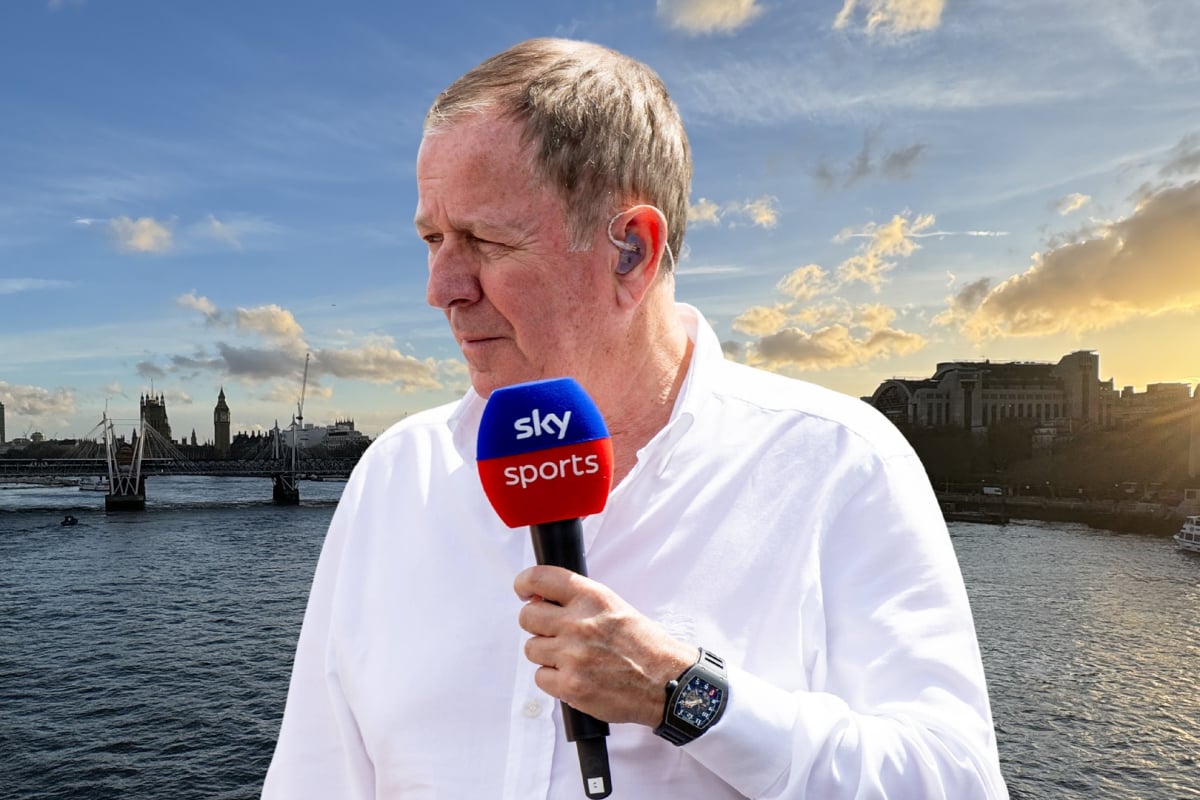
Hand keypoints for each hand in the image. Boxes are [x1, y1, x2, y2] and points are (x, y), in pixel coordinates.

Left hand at [514, 565, 696, 726]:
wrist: (666, 681)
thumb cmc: (643, 645)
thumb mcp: (614, 606)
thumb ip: (579, 601)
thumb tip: (541, 599)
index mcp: (592, 598)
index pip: (540, 579)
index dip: (525, 583)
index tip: (524, 590)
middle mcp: (579, 624)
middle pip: (527, 617)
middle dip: (536, 623)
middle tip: (552, 631)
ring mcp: (573, 656)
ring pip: (531, 649)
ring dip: (547, 654)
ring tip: (572, 657)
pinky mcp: (571, 686)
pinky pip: (540, 678)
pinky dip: (554, 679)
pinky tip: (574, 676)